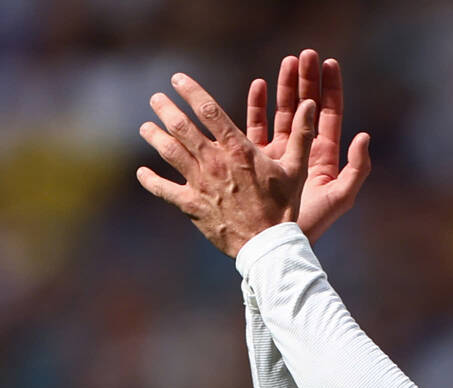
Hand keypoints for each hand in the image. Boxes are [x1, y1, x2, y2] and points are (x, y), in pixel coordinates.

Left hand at [137, 74, 316, 257]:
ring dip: (154, 136)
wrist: (267, 244)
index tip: (177, 79)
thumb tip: (311, 103)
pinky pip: (163, 190)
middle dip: (165, 108)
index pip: (208, 109)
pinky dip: (150, 180)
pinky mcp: (191, 205)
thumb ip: (302, 134)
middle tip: (156, 98)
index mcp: (237, 148)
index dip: (190, 90)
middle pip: (181, 126)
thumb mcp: (296, 168)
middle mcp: (214, 161)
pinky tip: (141, 172)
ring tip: (145, 126)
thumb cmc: (283, 206)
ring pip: (169, 152)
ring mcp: (200, 183)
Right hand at [246, 49, 371, 243]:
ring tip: (285, 62)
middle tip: (305, 54)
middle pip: (306, 106)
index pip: (329, 114)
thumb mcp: (341, 197)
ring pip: (282, 112)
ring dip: (284, 87)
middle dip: (306, 80)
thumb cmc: (313, 224)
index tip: (328, 63)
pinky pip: (257, 126)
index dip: (329, 89)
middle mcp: (302, 151)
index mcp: (324, 156)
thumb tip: (364, 136)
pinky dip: (258, 105)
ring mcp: (279, 154)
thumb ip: (357, 168)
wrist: (279, 243)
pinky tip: (259, 85)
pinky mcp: (258, 159)